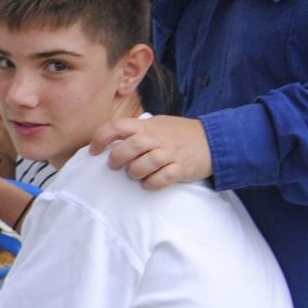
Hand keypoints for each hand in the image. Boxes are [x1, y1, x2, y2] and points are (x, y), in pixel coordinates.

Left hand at [89, 114, 211, 189]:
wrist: (214, 139)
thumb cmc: (179, 134)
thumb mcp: (158, 124)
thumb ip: (137, 130)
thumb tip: (111, 139)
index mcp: (147, 126)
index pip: (117, 126)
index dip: (101, 138)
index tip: (94, 150)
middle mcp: (157, 138)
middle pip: (130, 147)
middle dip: (117, 159)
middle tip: (116, 166)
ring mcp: (170, 153)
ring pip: (144, 164)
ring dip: (135, 173)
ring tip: (135, 175)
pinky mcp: (181, 168)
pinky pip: (162, 178)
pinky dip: (152, 183)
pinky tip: (149, 183)